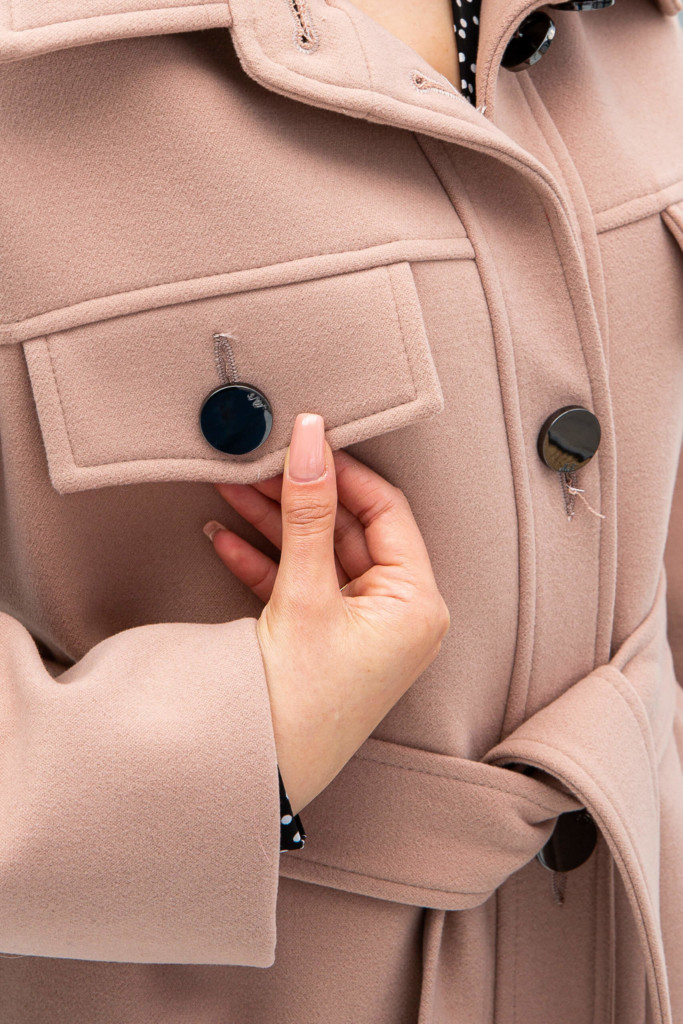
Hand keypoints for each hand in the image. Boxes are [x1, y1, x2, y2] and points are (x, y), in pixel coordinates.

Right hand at [204, 413, 449, 815]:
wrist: (264, 777)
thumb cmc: (302, 701)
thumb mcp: (305, 595)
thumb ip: (307, 513)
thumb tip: (312, 440)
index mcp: (416, 602)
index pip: (387, 511)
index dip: (344, 472)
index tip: (306, 441)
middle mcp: (398, 613)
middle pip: (347, 530)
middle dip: (297, 497)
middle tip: (257, 463)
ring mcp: (362, 628)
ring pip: (318, 555)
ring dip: (273, 524)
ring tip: (229, 489)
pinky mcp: (328, 640)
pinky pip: (300, 586)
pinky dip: (264, 563)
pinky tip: (224, 538)